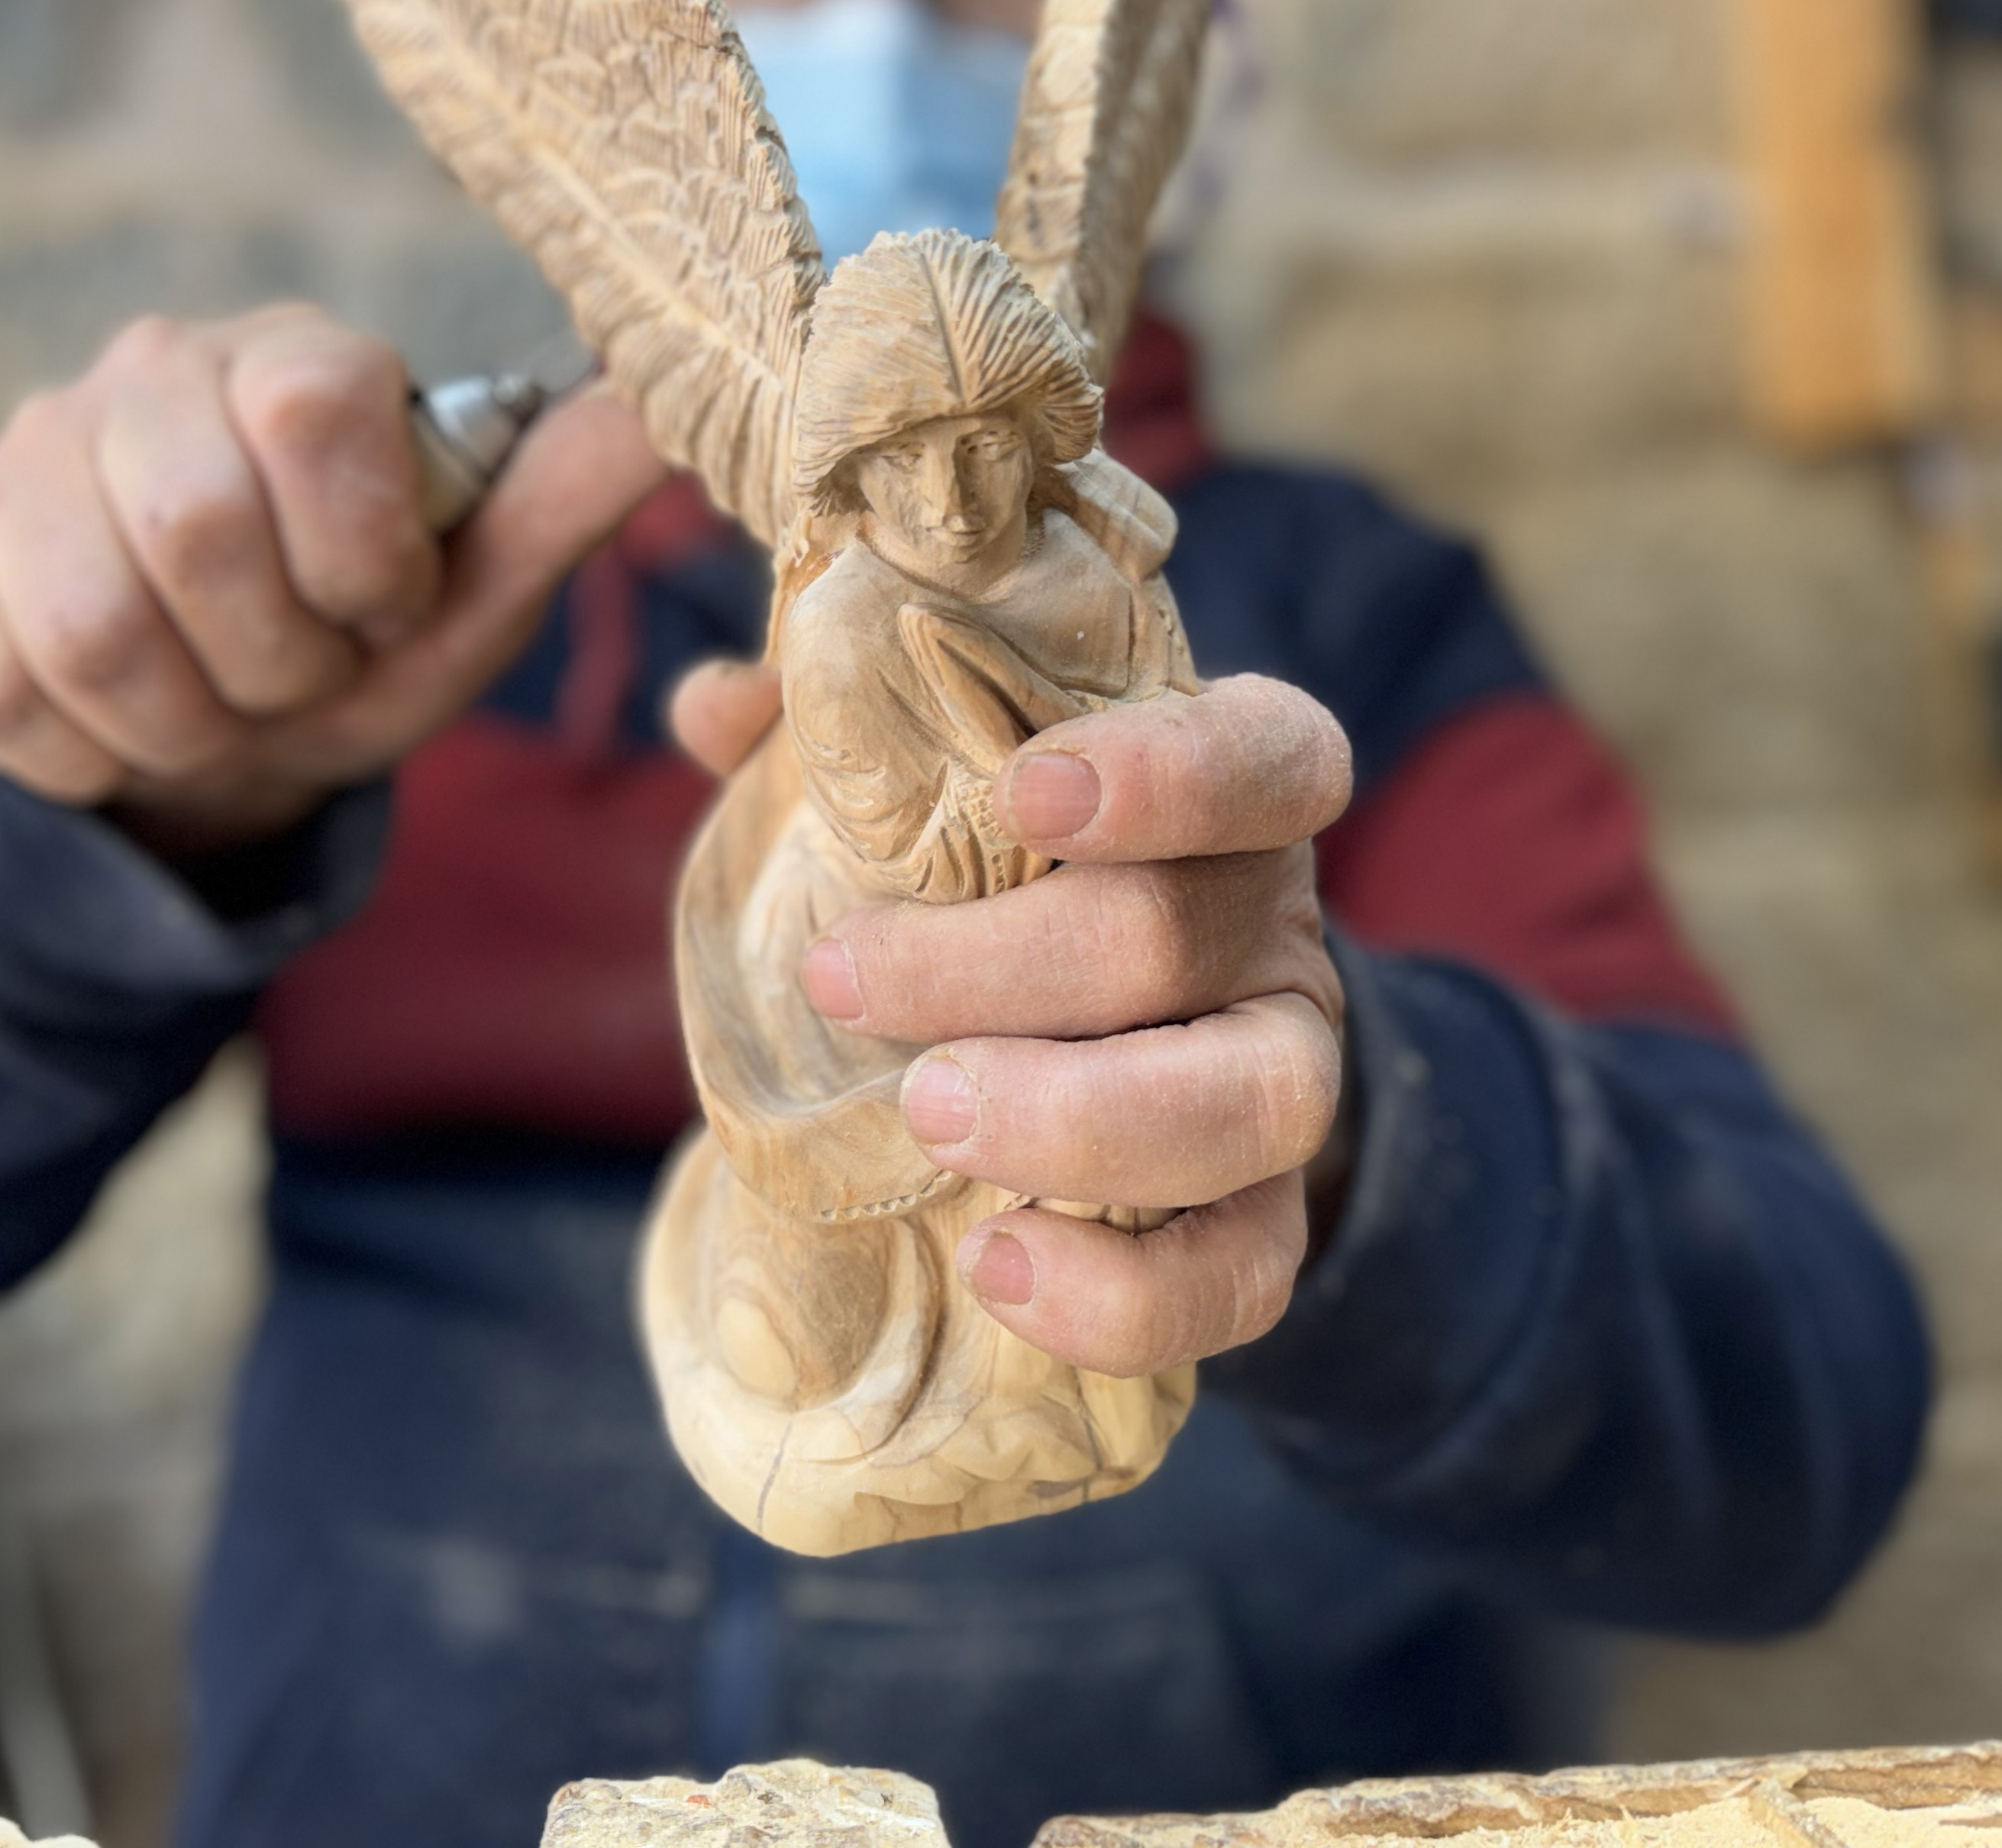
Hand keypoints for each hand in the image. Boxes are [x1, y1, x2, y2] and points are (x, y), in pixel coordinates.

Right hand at [0, 304, 663, 853]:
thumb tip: (672, 401)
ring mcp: (24, 456)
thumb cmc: (360, 640)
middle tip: (296, 676)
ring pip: (85, 624)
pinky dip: (86, 755)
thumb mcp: (473, 589)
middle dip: (270, 656)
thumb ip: (561, 495)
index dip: (354, 551)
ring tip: (220, 706)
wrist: (224, 720)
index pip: (307, 407)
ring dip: (180, 718)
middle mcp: (145, 371)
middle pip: (190, 524)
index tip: (378, 608)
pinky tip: (128, 727)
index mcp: (291, 358)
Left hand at [670, 667, 1353, 1378]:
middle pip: (1186, 937)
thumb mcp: (932, 779)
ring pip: (1254, 1104)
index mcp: (1229, 798)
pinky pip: (1244, 1277)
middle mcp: (1277, 933)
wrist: (1092, 1041)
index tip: (1021, 794)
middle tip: (845, 980)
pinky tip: (992, 1267)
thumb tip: (714, 706)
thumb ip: (833, 724)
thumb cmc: (998, 876)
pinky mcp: (1263, 1219)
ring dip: (1076, 1118)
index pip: (1271, 757)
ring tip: (926, 1117)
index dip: (1167, 772)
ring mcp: (1288, 1079)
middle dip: (1004, 965)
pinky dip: (1127, 1295)